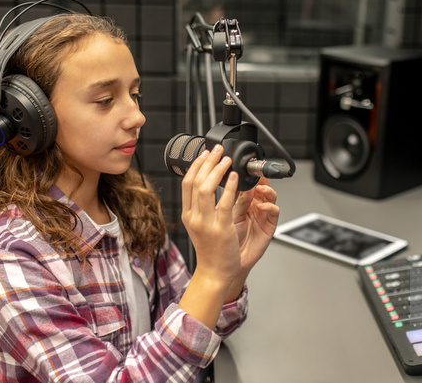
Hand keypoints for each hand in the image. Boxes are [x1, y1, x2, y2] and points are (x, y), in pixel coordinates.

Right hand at [180, 145, 241, 284]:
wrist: (214, 271)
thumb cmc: (210, 248)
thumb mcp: (198, 224)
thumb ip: (199, 206)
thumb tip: (204, 184)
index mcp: (187, 214)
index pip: (187, 183)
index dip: (195, 165)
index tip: (205, 153)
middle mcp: (194, 217)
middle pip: (195, 182)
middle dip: (207, 162)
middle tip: (217, 150)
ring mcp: (206, 223)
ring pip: (206, 189)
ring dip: (217, 170)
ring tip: (227, 160)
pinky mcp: (221, 228)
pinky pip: (224, 203)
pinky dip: (229, 187)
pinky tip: (235, 177)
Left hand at [232, 177, 279, 273]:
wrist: (226, 263)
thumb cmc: (223, 240)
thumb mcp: (224, 216)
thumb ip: (233, 200)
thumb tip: (235, 183)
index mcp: (239, 201)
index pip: (245, 182)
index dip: (245, 174)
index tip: (242, 167)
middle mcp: (252, 205)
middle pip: (260, 185)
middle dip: (258, 177)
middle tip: (255, 172)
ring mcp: (261, 214)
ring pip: (270, 195)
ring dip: (266, 189)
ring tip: (259, 188)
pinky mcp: (269, 224)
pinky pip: (274, 211)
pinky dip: (269, 207)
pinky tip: (261, 207)